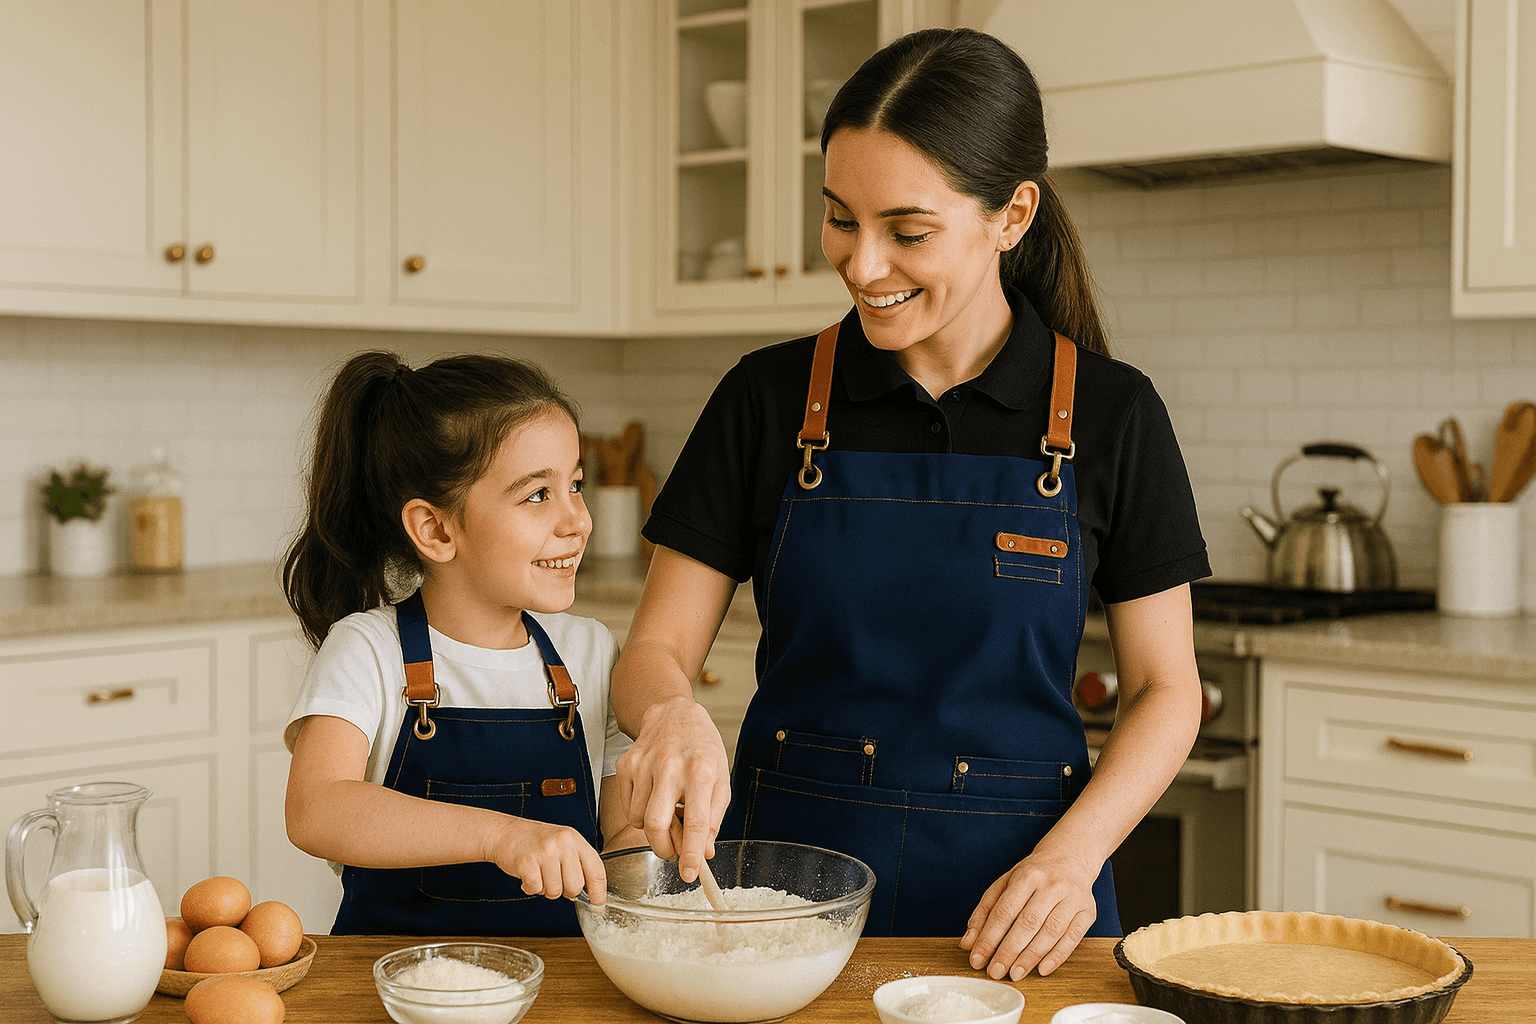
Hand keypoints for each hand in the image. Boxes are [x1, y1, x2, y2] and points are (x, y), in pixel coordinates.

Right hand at [489, 818, 607, 905]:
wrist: (504, 832)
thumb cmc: (534, 841)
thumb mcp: (561, 843)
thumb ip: (576, 863)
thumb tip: (587, 893)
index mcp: (574, 839)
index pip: (596, 869)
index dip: (599, 892)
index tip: (598, 905)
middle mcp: (562, 843)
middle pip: (576, 886)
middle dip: (565, 891)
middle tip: (554, 880)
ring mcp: (544, 852)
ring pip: (555, 891)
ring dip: (545, 889)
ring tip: (539, 874)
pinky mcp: (526, 862)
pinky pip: (536, 889)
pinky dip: (530, 888)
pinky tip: (527, 875)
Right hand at [614, 694, 729, 882]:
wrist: (674, 714)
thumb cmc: (702, 749)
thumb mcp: (721, 779)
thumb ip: (714, 817)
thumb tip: (705, 853)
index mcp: (702, 771)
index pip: (697, 822)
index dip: (692, 853)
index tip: (689, 874)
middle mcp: (671, 766)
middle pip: (656, 825)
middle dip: (664, 849)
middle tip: (674, 851)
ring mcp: (644, 764)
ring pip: (638, 820)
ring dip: (653, 829)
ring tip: (668, 813)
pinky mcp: (626, 765)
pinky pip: (628, 807)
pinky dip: (640, 813)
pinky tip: (654, 797)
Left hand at [959, 846, 1099, 978]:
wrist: (1069, 858)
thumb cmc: (1032, 875)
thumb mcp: (1004, 885)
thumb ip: (984, 913)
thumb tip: (968, 943)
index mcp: (1027, 876)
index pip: (1004, 911)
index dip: (989, 938)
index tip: (978, 959)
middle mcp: (1051, 885)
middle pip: (1027, 923)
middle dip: (1009, 951)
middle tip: (995, 971)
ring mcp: (1072, 898)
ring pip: (1051, 933)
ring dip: (1031, 957)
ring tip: (1015, 973)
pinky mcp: (1087, 911)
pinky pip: (1072, 938)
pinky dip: (1057, 956)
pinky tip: (1042, 969)